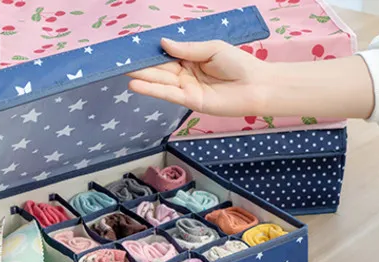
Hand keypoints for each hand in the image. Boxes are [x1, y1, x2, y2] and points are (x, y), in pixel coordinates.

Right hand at [128, 38, 269, 116]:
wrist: (257, 86)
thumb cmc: (239, 64)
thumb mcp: (211, 48)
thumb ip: (186, 48)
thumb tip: (163, 43)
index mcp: (191, 58)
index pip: (166, 55)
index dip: (151, 52)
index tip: (133, 48)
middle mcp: (186, 74)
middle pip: (160, 68)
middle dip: (142, 65)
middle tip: (121, 61)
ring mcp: (186, 88)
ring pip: (160, 81)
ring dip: (142, 77)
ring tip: (123, 72)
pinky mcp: (189, 101)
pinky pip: (167, 94)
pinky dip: (151, 90)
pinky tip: (136, 85)